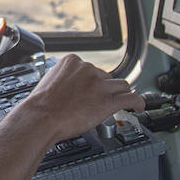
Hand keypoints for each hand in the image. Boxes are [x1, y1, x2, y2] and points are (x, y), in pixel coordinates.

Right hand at [17, 54, 144, 143]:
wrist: (42, 118)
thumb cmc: (41, 105)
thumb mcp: (49, 81)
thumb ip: (64, 79)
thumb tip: (70, 86)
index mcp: (72, 62)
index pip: (92, 68)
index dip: (93, 81)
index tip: (92, 89)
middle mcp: (88, 69)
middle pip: (107, 77)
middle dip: (104, 89)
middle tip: (97, 102)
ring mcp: (100, 85)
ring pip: (122, 85)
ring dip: (120, 94)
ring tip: (121, 102)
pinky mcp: (108, 101)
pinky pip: (131, 98)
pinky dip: (138, 103)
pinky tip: (138, 107)